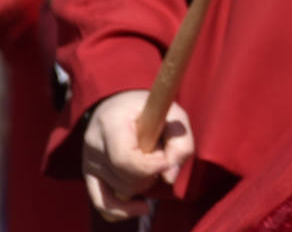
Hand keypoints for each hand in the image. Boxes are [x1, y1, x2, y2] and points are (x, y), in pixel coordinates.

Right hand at [82, 89, 193, 221]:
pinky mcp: (89, 175)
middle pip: (126, 179)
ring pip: (121, 192)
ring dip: (143, 183)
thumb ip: (180, 142)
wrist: (121, 104)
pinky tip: (142, 207)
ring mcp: (88, 162)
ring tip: (148, 160)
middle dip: (151, 173)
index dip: (152, 166)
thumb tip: (169, 178)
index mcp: (111, 122)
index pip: (125, 159)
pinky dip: (122, 211)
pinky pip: (102, 204)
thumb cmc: (150, 108)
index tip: (166, 158)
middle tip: (159, 152)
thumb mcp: (173, 113)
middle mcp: (93, 144)